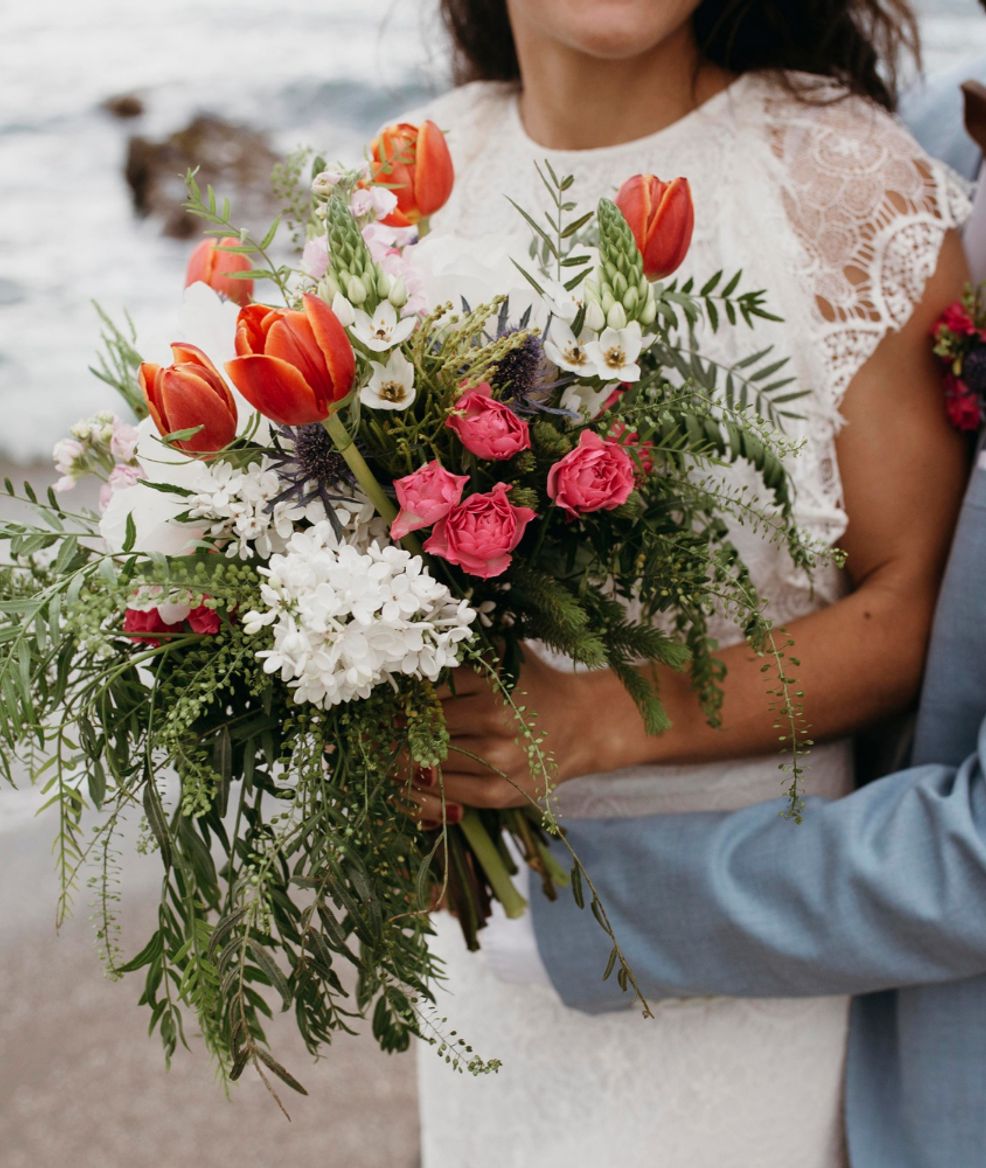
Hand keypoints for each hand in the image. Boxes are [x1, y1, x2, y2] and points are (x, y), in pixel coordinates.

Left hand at [407, 652, 608, 822]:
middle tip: (383, 726)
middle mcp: (495, 718)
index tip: (390, 699)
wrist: (580, 725)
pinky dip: (424, 783)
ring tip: (393, 748)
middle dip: (399, 727)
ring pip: (429, 759)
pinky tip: (416, 772)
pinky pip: (445, 790)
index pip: (426, 689)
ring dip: (405, 756)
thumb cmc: (532, 685)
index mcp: (492, 678)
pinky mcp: (497, 792)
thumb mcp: (503, 655)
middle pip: (424, 725)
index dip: (403, 696)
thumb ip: (463, 650)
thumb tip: (410, 651)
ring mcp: (497, 758)